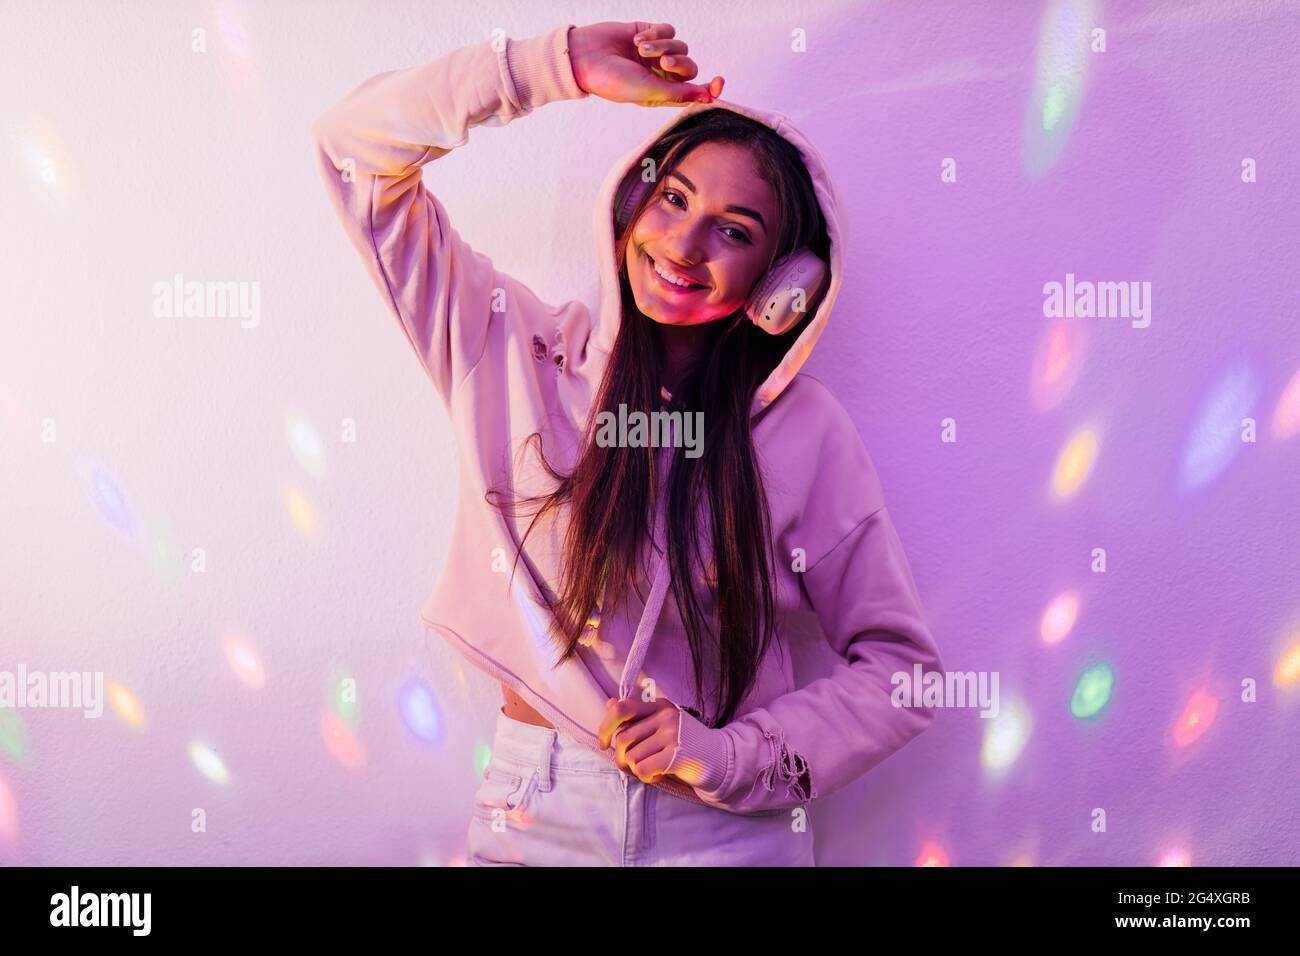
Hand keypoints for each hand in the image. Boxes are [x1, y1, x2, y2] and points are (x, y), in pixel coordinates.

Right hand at [568, 21, 723, 106]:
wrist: (585, 56)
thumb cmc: (612, 81)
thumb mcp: (648, 91)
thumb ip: (679, 93)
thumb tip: (707, 97)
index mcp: (662, 94)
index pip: (694, 92)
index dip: (710, 88)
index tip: (719, 81)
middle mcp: (661, 75)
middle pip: (690, 66)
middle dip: (680, 62)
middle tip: (663, 62)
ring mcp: (656, 53)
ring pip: (681, 45)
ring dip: (663, 45)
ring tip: (641, 49)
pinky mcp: (649, 32)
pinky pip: (668, 29)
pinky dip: (656, 32)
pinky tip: (638, 39)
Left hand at [599, 694, 679, 782]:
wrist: (719, 758)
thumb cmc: (686, 743)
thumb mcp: (662, 724)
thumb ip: (637, 717)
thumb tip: (609, 703)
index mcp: (659, 706)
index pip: (621, 709)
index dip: (605, 727)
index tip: (604, 743)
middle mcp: (665, 716)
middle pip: (623, 738)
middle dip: (622, 758)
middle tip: (634, 766)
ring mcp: (671, 734)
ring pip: (631, 756)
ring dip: (636, 770)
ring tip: (651, 769)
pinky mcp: (676, 754)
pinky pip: (643, 769)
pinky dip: (646, 777)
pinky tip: (658, 775)